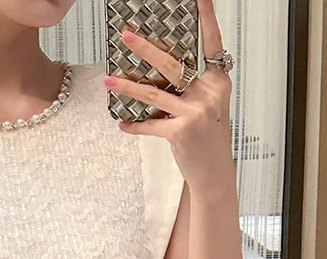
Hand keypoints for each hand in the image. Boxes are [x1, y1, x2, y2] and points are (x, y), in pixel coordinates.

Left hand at [103, 0, 233, 193]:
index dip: (206, 18)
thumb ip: (194, 84)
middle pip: (172, 64)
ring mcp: (194, 113)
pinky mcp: (180, 132)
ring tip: (108, 79)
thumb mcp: (209, 105)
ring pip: (153, 93)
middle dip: (145, 48)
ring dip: (127, 87)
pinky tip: (123, 125)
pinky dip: (135, 126)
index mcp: (218, 81)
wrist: (214, 172)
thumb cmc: (209, 137)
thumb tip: (164, 66)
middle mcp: (208, 94)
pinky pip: (150, 125)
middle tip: (126, 35)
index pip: (212, 43)